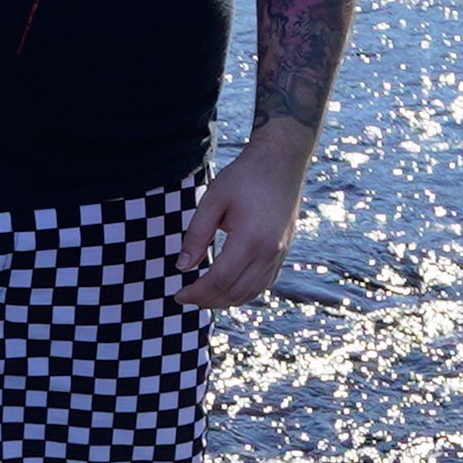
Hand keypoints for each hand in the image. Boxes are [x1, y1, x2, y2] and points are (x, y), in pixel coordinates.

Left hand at [176, 121, 312, 310]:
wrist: (281, 161)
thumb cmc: (245, 176)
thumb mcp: (212, 200)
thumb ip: (196, 235)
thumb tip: (182, 266)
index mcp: (249, 240)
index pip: (219, 280)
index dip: (196, 293)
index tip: (178, 295)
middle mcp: (268, 253)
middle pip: (235, 292)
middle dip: (208, 301)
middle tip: (186, 298)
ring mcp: (279, 254)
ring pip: (251, 292)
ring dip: (226, 300)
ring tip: (204, 297)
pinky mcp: (284, 252)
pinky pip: (264, 283)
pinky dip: (244, 292)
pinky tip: (229, 288)